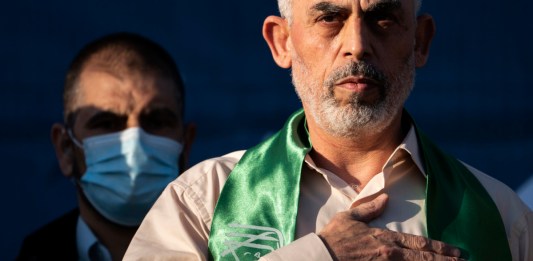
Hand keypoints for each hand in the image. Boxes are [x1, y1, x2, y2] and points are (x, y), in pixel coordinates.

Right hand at [318, 194, 463, 259]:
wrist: (320, 258)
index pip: (419, 244)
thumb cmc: (333, 238)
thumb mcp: (350, 217)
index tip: (457, 252)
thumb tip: (386, 198)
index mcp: (385, 240)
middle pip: (424, 259)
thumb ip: (370, 209)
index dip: (440, 249)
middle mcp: (390, 255)